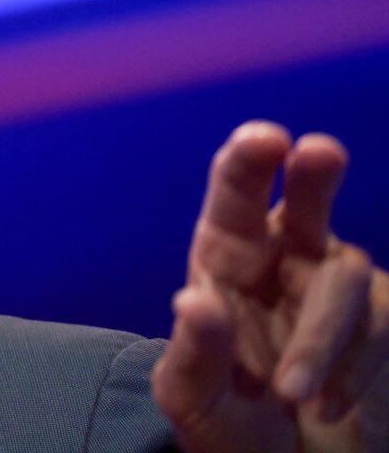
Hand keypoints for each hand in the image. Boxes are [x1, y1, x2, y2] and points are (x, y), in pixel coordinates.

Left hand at [151, 121, 388, 451]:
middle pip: (305, 201)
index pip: (234, 197)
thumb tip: (195, 299)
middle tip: (318, 151)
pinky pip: (381, 325)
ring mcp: (335, 288)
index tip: (268, 139)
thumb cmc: (224, 422)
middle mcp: (283, 259)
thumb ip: (193, 352)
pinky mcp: (378, 327)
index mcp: (226, 258)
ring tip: (293, 395)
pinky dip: (353, 367)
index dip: (249, 161)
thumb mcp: (191, 397)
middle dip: (315, 173)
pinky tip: (328, 405)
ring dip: (321, 337)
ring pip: (345, 279)